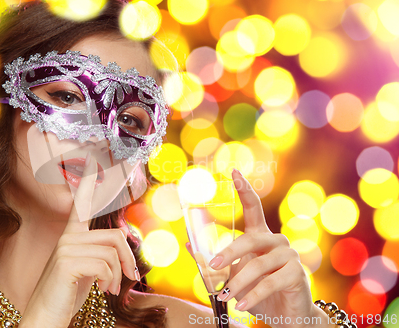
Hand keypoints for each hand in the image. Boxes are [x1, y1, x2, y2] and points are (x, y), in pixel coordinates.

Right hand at [19, 153, 139, 326]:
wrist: (45, 318)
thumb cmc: (66, 295)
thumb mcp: (88, 270)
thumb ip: (100, 252)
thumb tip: (123, 237)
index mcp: (71, 237)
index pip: (81, 206)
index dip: (87, 183)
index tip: (91, 160)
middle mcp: (67, 238)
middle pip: (115, 236)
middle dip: (127, 259)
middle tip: (129, 278)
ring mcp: (65, 248)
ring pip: (112, 251)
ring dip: (118, 274)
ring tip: (109, 288)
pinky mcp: (66, 262)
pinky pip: (105, 264)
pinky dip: (110, 280)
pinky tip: (101, 290)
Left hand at [208, 169, 326, 327]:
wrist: (286, 316)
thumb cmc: (257, 292)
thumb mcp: (234, 275)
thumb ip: (215, 260)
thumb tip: (189, 243)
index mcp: (260, 237)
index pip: (253, 208)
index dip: (244, 189)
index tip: (234, 172)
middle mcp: (276, 242)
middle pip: (251, 239)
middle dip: (229, 253)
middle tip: (212, 267)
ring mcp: (289, 257)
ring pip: (259, 264)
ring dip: (238, 282)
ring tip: (225, 296)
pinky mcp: (297, 275)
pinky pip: (270, 282)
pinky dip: (253, 295)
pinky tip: (242, 305)